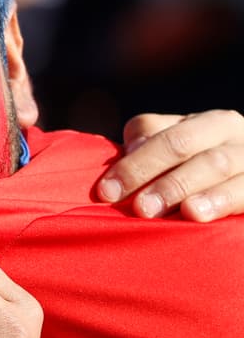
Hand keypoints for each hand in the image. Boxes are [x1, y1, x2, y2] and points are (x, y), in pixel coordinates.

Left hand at [97, 110, 243, 220]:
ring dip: (179, 187)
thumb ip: (151, 145)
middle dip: (149, 172)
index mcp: (205, 123)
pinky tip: (196, 214)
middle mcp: (230, 131)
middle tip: (130, 204)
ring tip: (153, 210)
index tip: (106, 191)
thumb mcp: (182, 154)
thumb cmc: (206, 173)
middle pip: (182, 144)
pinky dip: (218, 201)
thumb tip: (128, 153)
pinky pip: (243, 192)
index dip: (132, 161)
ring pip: (215, 165)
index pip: (162, 134)